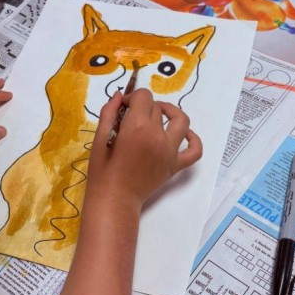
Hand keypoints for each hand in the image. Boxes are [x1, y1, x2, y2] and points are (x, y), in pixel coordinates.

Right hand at [87, 88, 201, 207]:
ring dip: (171, 113)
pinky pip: (195, 150)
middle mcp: (157, 136)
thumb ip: (109, 113)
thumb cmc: (102, 171)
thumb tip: (119, 95)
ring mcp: (170, 151)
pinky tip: (183, 135)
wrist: (114, 200)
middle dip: (143, 108)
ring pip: (181, 120)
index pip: (143, 96)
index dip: (131, 98)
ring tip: (159, 116)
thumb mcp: (99, 138)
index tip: (122, 108)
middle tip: (130, 119)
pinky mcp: (175, 165)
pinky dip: (193, 139)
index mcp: (137, 127)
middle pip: (157, 108)